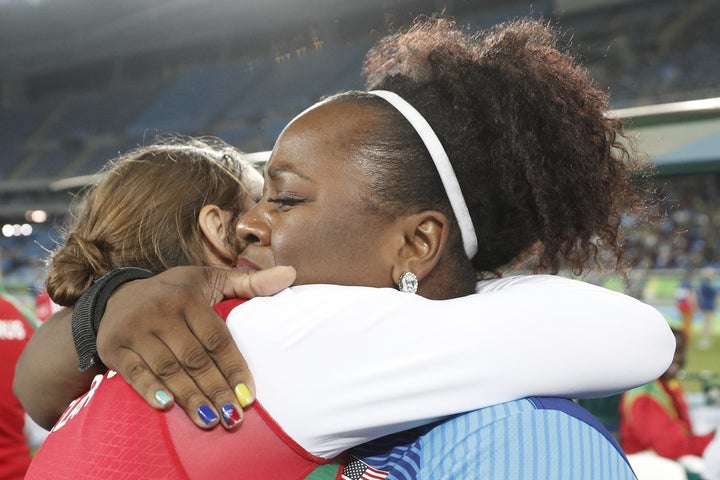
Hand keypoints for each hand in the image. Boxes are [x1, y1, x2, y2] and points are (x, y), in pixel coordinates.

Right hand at [96, 265, 295, 428]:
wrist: (117, 296)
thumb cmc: (175, 291)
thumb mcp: (211, 280)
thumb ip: (250, 282)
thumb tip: (291, 274)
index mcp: (187, 296)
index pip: (217, 338)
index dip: (234, 367)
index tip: (249, 395)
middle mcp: (160, 311)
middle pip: (194, 358)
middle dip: (216, 390)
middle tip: (234, 417)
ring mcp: (135, 329)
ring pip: (168, 369)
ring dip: (190, 397)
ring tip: (211, 421)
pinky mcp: (114, 347)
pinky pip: (133, 373)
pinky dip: (149, 389)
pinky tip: (167, 406)